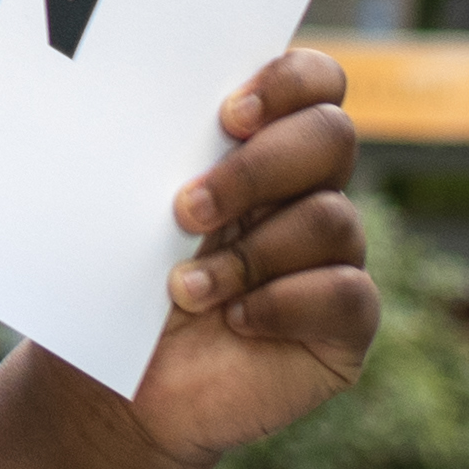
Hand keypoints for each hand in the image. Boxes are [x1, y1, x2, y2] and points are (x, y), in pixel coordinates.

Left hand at [133, 47, 371, 466]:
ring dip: (248, 253)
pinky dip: (282, 304)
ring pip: (332, 219)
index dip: (291, 81)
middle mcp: (308, 193)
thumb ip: (150, 162)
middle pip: (331, 137)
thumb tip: (124, 107)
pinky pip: (348, 294)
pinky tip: (235, 320)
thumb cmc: (120, 286)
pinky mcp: (345, 325)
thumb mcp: (126, 217)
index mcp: (263, 147)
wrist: (120, 387)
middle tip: (186, 208)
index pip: (315, 83)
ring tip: (182, 289)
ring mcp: (333, 258)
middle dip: (257, 168)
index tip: (227, 113)